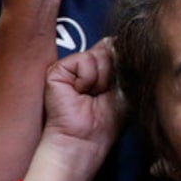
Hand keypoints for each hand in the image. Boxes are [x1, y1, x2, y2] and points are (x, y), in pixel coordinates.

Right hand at [38, 41, 123, 171]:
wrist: (85, 140)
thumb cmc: (104, 122)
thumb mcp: (123, 89)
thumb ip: (123, 65)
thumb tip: (117, 40)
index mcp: (99, 70)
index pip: (114, 50)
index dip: (121, 63)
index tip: (117, 86)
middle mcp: (83, 66)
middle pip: (107, 49)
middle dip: (112, 74)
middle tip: (103, 94)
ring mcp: (69, 67)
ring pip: (97, 55)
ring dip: (101, 79)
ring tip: (91, 96)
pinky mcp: (57, 70)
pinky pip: (84, 61)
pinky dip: (87, 79)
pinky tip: (80, 93)